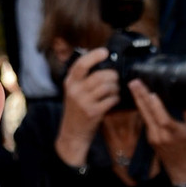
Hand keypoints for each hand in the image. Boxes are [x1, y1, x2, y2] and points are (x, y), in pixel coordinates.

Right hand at [54, 45, 118, 168]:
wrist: (72, 134)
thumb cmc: (76, 111)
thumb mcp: (73, 91)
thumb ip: (82, 78)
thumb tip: (100, 63)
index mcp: (70, 81)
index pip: (81, 64)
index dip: (94, 56)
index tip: (105, 52)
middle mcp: (75, 90)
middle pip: (98, 75)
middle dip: (111, 75)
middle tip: (116, 77)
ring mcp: (84, 102)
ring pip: (106, 87)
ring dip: (115, 87)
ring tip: (116, 90)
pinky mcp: (93, 113)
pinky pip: (110, 100)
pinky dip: (115, 98)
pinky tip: (115, 99)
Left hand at [129, 82, 185, 186]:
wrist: (182, 167)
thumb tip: (181, 96)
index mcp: (175, 133)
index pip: (163, 119)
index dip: (157, 107)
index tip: (152, 94)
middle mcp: (162, 135)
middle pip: (149, 114)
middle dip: (141, 96)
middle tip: (134, 82)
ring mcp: (154, 137)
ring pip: (144, 115)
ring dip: (138, 99)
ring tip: (133, 85)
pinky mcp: (150, 138)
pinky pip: (145, 120)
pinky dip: (142, 107)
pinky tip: (139, 97)